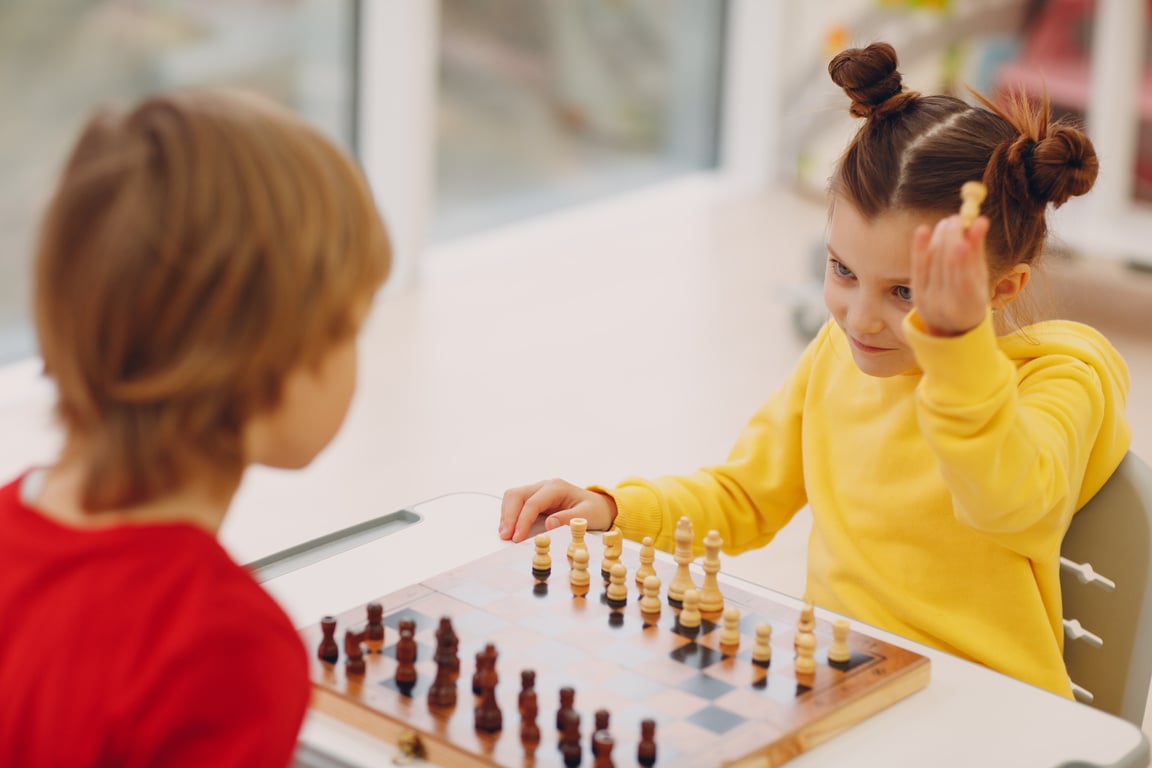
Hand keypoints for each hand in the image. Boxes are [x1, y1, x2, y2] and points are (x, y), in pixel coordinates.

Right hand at [498, 479, 616, 542]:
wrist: (599, 506)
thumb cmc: (595, 510)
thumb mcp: (588, 516)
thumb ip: (569, 519)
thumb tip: (549, 524)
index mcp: (557, 487)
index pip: (533, 502)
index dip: (522, 520)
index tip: (517, 537)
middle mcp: (545, 486)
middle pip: (517, 495)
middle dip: (509, 516)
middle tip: (506, 536)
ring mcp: (538, 491)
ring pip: (513, 497)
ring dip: (507, 515)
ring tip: (505, 534)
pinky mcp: (535, 498)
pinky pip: (516, 503)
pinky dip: (510, 515)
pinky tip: (510, 528)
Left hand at [910, 214, 990, 335]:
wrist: (950, 329)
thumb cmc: (972, 299)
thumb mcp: (980, 279)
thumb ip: (977, 252)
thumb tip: (980, 221)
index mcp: (967, 305)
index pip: (963, 278)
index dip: (962, 255)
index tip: (965, 231)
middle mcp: (944, 305)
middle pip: (945, 266)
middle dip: (950, 240)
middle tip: (956, 219)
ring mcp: (927, 300)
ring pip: (932, 264)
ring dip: (939, 239)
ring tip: (948, 222)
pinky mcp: (916, 294)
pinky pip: (917, 268)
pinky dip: (919, 248)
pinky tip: (923, 230)